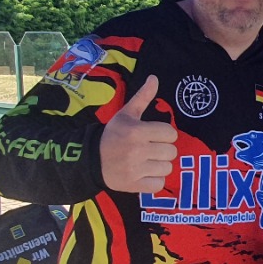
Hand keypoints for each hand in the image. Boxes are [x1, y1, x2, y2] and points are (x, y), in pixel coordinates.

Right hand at [100, 75, 177, 192]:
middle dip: (162, 149)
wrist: (91, 160)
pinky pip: (159, 184)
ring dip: (159, 165)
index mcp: (136, 131)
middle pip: (171, 151)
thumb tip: (154, 78)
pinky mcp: (134, 185)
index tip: (153, 135)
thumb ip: (143, 97)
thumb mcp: (126, 114)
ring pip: (167, 168)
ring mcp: (135, 169)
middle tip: (149, 149)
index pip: (170, 133)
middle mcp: (136, 150)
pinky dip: (154, 180)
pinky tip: (143, 173)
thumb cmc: (114, 135)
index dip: (164, 134)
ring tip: (145, 161)